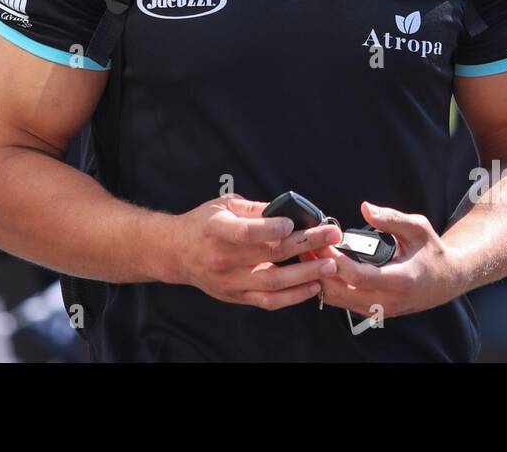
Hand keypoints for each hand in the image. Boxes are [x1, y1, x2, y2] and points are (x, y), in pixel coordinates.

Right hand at [167, 194, 342, 310]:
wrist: (176, 252)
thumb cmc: (203, 224)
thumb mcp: (223, 205)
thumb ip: (254, 208)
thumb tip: (288, 209)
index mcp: (216, 229)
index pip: (246, 232)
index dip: (272, 228)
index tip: (294, 223)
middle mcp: (222, 258)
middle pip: (269, 255)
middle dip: (305, 244)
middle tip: (330, 235)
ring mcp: (229, 281)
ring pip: (273, 283)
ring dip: (305, 274)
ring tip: (329, 265)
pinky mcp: (236, 296)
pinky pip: (269, 301)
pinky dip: (293, 296)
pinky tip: (313, 286)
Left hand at [318, 201, 464, 320]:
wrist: (446, 281)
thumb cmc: (431, 252)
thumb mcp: (418, 228)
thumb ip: (392, 219)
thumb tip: (365, 208)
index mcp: (400, 280)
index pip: (359, 276)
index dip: (336, 260)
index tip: (322, 241)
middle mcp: (387, 301)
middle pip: (341, 292)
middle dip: (320, 269)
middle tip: (306, 245)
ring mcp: (379, 309)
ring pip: (338, 300)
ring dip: (319, 278)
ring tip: (308, 253)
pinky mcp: (372, 311)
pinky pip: (343, 302)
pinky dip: (328, 285)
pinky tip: (320, 265)